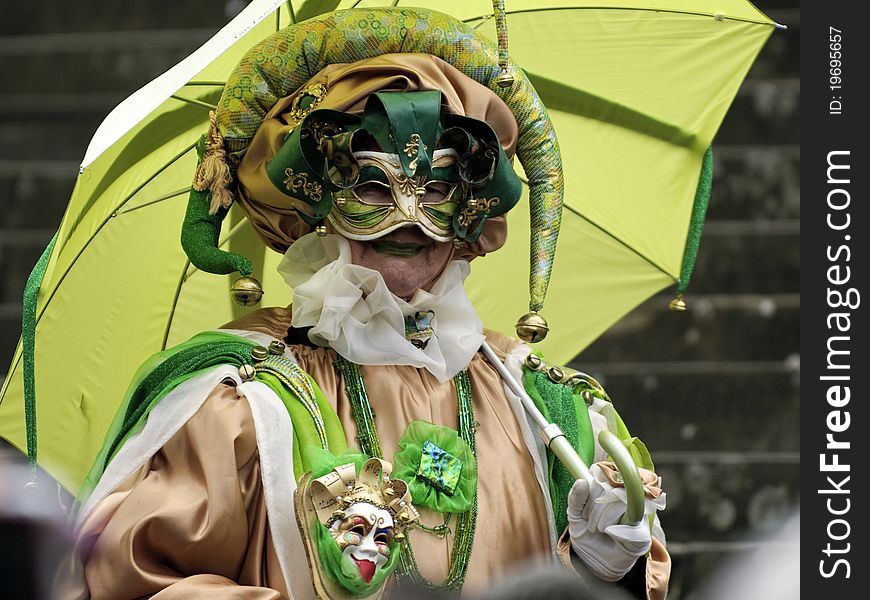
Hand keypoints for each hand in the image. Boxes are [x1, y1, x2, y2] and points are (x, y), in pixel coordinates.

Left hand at [566, 462, 665, 581]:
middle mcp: (628, 497)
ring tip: (598, 528)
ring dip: (605, 518)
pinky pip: (634, 527)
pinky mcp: (644, 533)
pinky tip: (610, 533)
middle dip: (596, 505)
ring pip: (623, 504)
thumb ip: (576, 498)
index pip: (606, 474)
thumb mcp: (575, 514)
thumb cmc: (587, 532)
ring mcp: (638, 514)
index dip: (594, 484)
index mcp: (612, 488)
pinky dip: (619, 531)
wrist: (595, 559)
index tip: (585, 499)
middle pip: (614, 487)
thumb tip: (582, 481)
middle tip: (589, 521)